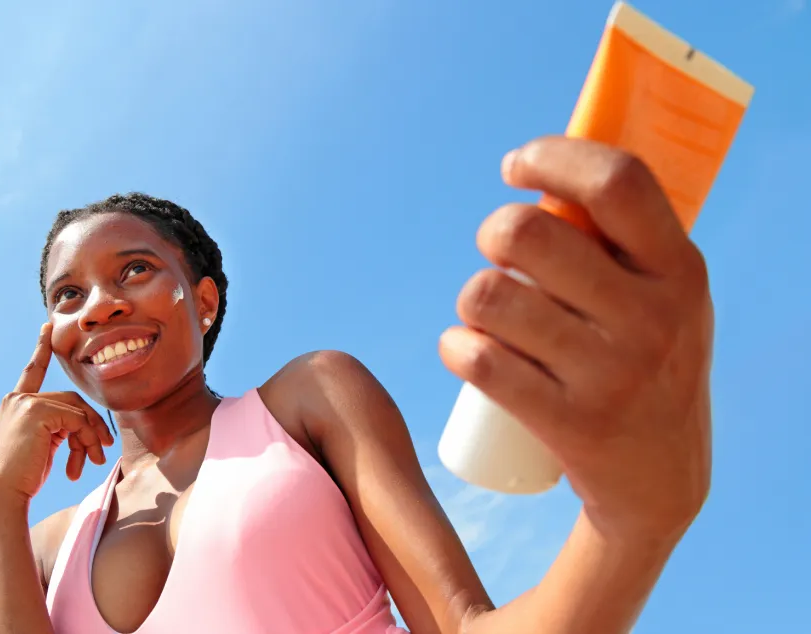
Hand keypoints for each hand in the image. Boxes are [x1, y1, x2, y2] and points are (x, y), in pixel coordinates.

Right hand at [0, 323, 114, 504]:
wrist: (4, 495)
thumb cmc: (24, 477)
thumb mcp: (45, 445)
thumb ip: (60, 426)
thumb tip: (88, 425)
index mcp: (16, 404)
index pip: (34, 371)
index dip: (41, 348)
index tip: (47, 326)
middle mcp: (17, 399)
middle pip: (73, 400)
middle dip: (92, 425)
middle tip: (103, 451)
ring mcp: (25, 403)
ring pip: (78, 411)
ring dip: (91, 437)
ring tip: (95, 461)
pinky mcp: (36, 412)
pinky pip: (77, 420)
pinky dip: (85, 441)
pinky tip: (78, 465)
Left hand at [440, 136, 712, 542]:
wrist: (659, 479)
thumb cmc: (646, 361)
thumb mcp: (664, 295)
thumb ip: (623, 238)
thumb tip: (543, 170)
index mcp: (679, 270)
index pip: (617, 182)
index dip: (553, 157)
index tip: (515, 166)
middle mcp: (652, 318)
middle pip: (527, 233)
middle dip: (493, 232)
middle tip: (496, 253)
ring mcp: (611, 374)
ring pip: (490, 296)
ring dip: (471, 297)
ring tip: (486, 313)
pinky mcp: (570, 424)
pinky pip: (479, 360)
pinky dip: (454, 347)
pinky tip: (462, 348)